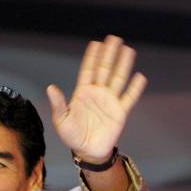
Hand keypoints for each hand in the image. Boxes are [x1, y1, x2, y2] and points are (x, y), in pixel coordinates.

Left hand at [46, 35, 146, 161]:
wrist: (87, 152)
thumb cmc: (72, 136)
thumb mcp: (62, 121)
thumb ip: (58, 104)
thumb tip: (50, 87)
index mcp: (83, 93)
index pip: (88, 70)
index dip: (92, 57)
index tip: (96, 43)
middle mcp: (98, 94)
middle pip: (105, 70)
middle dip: (109, 54)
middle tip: (114, 38)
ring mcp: (110, 101)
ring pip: (118, 79)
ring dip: (123, 65)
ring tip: (128, 50)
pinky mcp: (120, 112)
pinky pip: (129, 98)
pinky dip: (135, 88)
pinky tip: (140, 77)